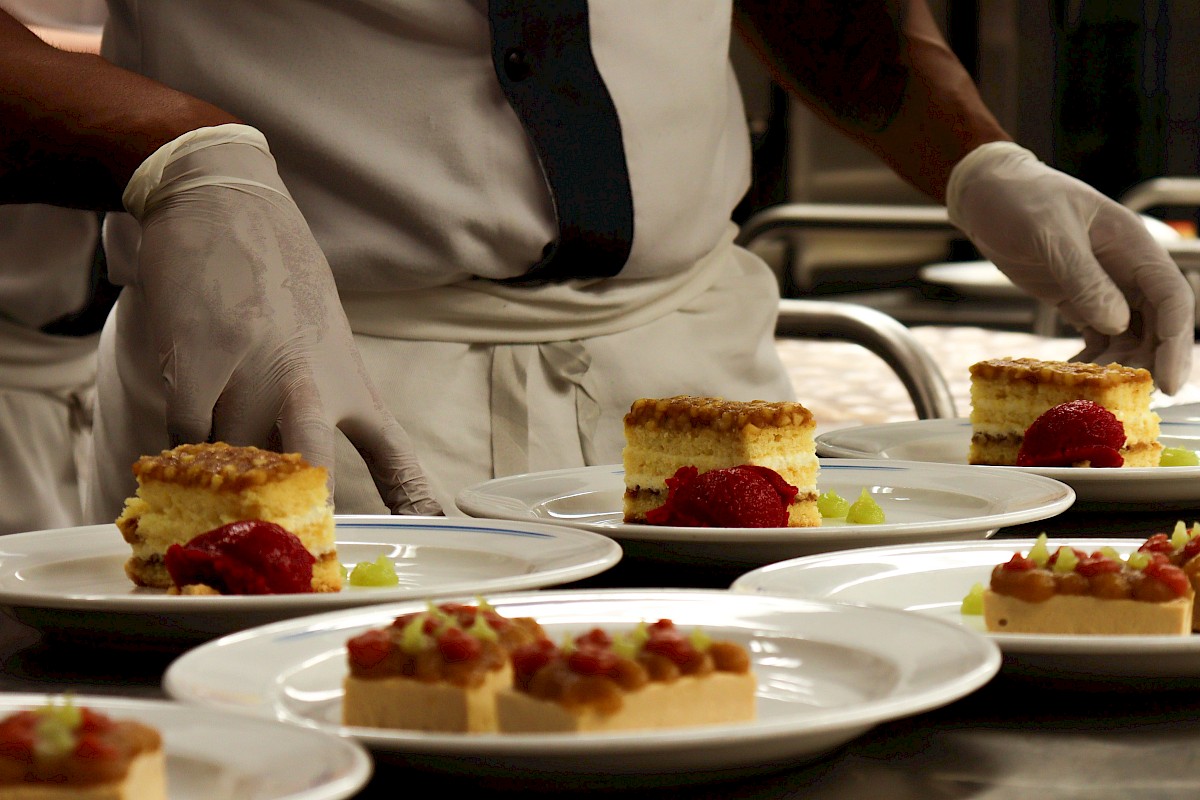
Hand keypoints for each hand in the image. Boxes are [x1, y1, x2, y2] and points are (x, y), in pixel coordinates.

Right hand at [119, 125, 440, 512]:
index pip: (393, 452)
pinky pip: (187, 439)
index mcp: (350, 380)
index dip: (412, 498)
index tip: (430, 532)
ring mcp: (252, 375)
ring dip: (225, 487)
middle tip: (290, 549)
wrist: (226, 204)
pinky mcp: (197, 365)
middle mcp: (309, 384)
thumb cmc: (280, 275)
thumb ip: (320, 398)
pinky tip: (179, 459)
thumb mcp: (325, 338)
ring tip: (214, 497)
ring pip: (238, 463)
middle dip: (302, 516)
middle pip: (316, 471)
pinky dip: (181, 458)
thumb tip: (299, 464)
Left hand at [947, 142, 1193, 393]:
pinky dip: (1091, 360)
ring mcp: (1102, 285)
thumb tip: (1117, 324)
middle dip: (1149, 362)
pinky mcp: (1076, 297)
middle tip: (1130, 400)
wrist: (985, 193)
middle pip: (1155, 324)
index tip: (1168, 382)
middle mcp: (1126, 269)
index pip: (1171, 297)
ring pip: (1128, 334)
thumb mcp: (1050, 235)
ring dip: (1119, 366)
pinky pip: (1096, 336)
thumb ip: (1083, 278)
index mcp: (1133, 245)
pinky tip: (1075, 383)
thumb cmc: (1019, 201)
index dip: (1175, 341)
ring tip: (1098, 397)